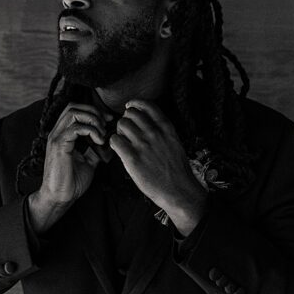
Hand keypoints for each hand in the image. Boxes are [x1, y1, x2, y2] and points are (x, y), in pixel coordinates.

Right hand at [28, 102, 111, 233]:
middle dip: (94, 112)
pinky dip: (91, 130)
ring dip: (93, 120)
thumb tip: (107, 142)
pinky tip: (98, 141)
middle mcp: (57, 132)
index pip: (75, 109)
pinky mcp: (58, 145)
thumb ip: (94, 150)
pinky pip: (75, 127)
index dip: (93, 111)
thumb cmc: (71, 182)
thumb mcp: (88, 162)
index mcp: (62, 134)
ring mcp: (56, 137)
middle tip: (106, 124)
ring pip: (73, 112)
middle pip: (74, 106)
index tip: (108, 121)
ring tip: (101, 134)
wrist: (60, 197)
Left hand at [108, 100, 206, 235]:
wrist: (179, 190)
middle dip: (126, 119)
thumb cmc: (176, 169)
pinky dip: (114, 143)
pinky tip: (120, 150)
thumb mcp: (174, 143)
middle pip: (131, 113)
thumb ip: (161, 131)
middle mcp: (154, 133)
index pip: (147, 105)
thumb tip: (145, 122)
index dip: (135, 104)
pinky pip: (114, 140)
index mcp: (166, 128)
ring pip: (121, 124)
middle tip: (126, 130)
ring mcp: (143, 145)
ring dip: (119, 131)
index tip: (130, 107)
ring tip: (124, 141)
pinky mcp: (133, 158)